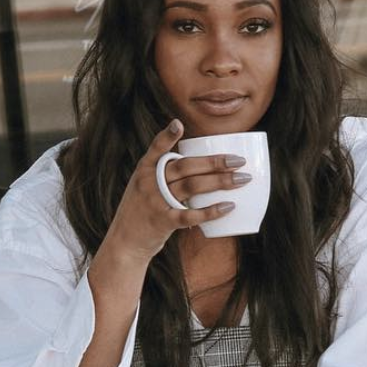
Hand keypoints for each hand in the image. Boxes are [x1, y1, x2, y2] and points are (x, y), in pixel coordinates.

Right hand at [105, 120, 247, 261]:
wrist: (124, 242)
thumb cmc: (143, 212)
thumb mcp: (144, 187)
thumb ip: (165, 175)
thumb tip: (203, 167)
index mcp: (145, 170)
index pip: (156, 149)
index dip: (167, 136)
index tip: (178, 124)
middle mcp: (149, 182)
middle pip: (186, 167)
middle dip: (215, 162)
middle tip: (239, 161)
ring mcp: (156, 201)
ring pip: (192, 186)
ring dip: (220, 182)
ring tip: (242, 180)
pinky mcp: (163, 221)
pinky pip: (191, 215)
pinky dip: (211, 211)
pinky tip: (228, 206)